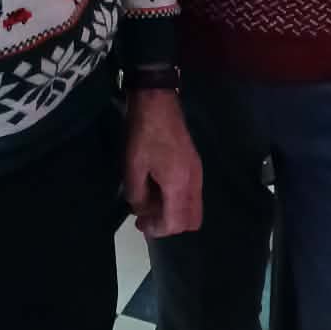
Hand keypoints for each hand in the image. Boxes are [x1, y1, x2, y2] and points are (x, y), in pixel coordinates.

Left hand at [124, 89, 201, 238]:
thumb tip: (141, 210)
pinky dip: (177, 200)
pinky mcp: (195, 164)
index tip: (140, 224)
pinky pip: (192, 194)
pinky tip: (158, 188)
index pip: (175, 223)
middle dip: (169, 225)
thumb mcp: (133, 166)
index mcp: (179, 184)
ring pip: (193, 208)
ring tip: (150, 202)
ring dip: (173, 212)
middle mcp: (194, 181)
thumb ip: (137, 195)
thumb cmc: (144, 132)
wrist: (157, 100)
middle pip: (191, 220)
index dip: (157, 229)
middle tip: (147, 217)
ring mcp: (197, 172)